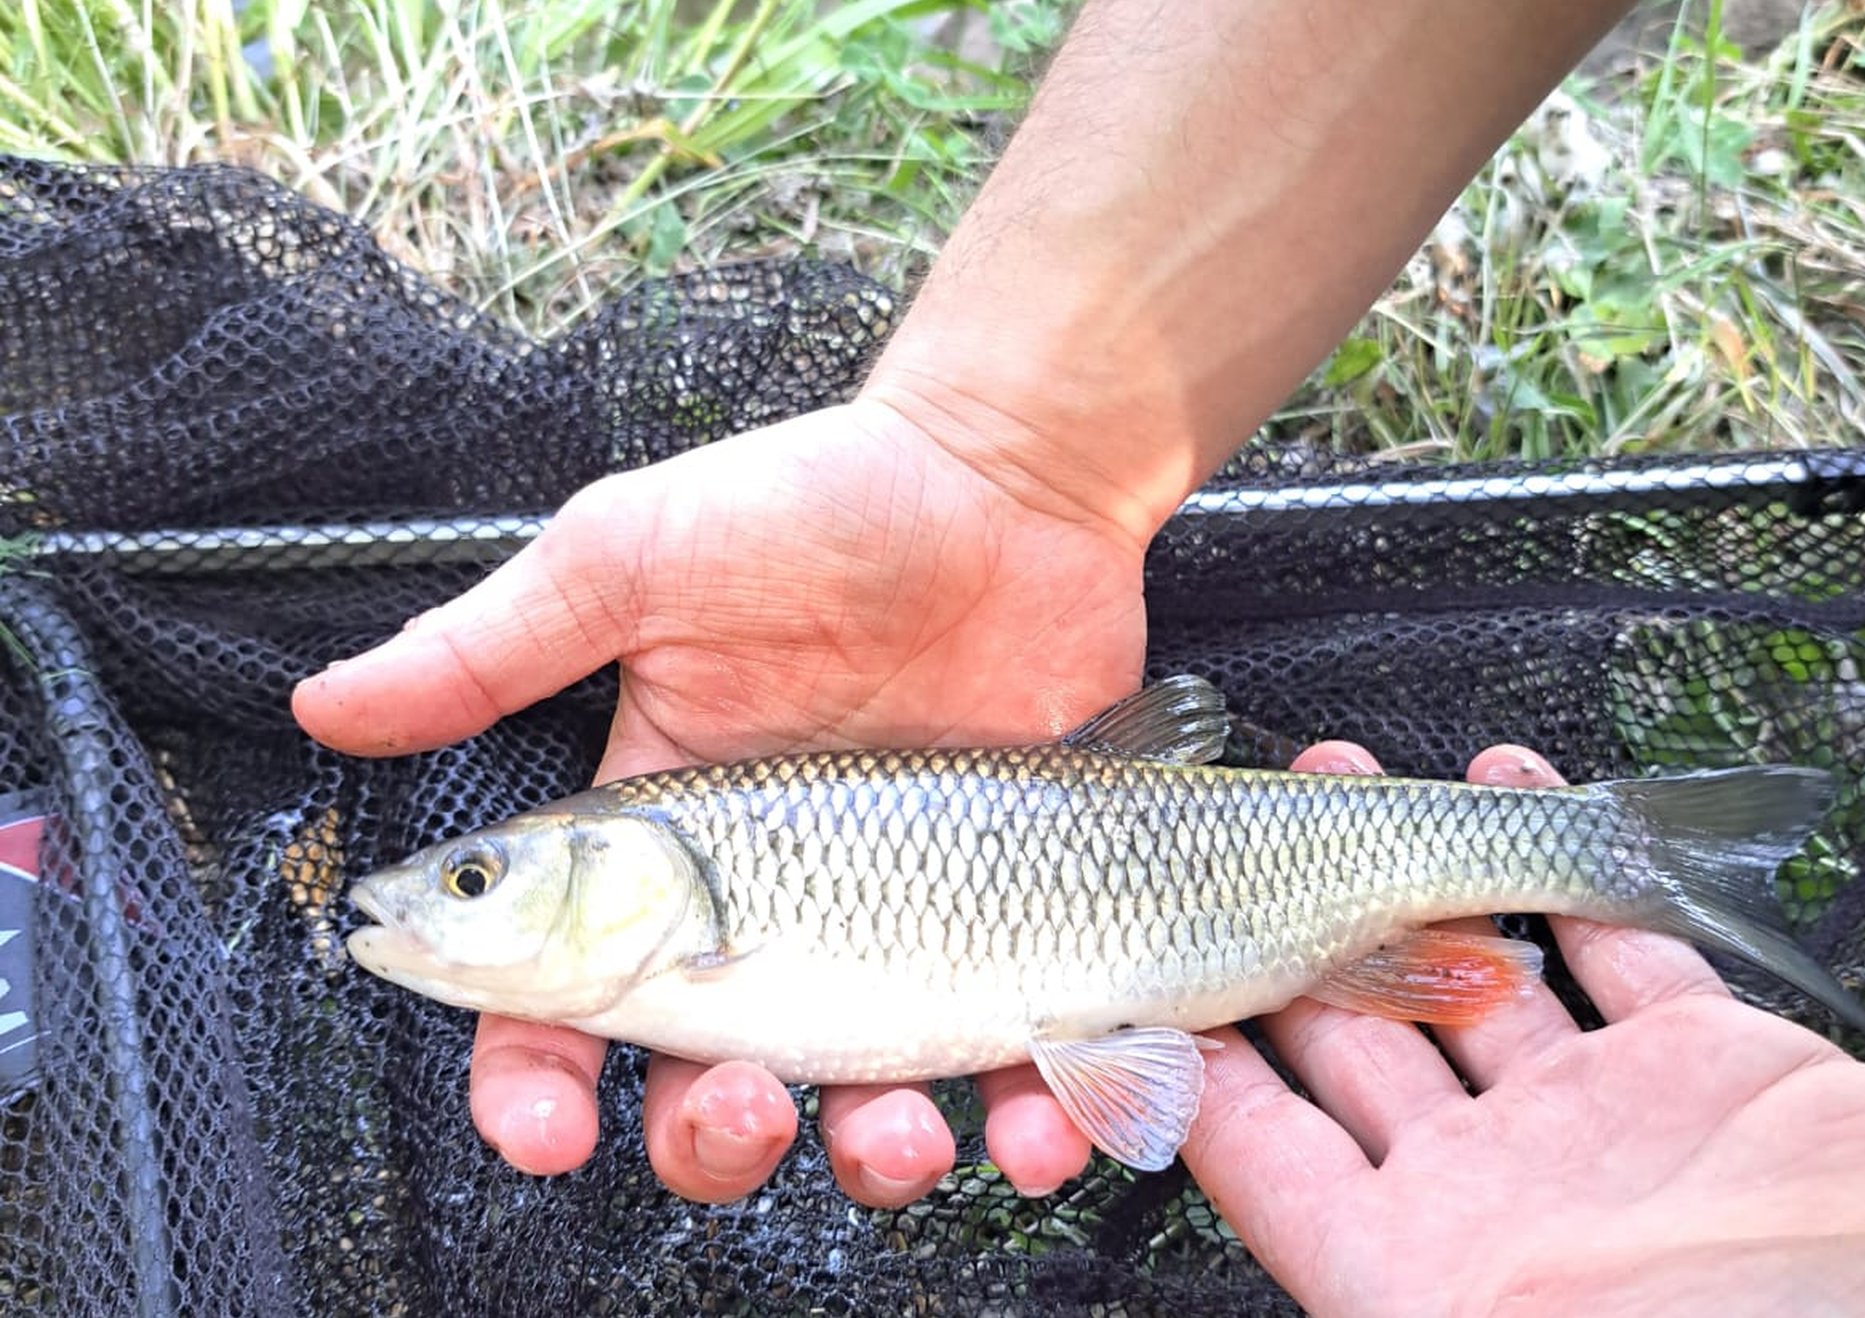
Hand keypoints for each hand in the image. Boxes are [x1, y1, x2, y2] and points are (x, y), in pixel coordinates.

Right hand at [292, 395, 1147, 1205]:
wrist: (1006, 483)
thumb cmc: (816, 507)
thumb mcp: (635, 561)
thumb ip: (492, 650)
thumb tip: (330, 704)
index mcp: (657, 852)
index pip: (563, 1000)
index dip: (537, 1082)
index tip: (545, 1123)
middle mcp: (766, 912)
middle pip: (703, 1085)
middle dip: (709, 1139)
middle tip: (742, 1107)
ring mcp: (894, 927)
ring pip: (860, 1105)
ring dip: (873, 1158)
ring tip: (905, 1133)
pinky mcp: (1009, 921)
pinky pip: (1019, 1064)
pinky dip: (1034, 1117)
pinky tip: (1043, 1114)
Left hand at [1186, 743, 1864, 1316]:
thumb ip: (1390, 1285)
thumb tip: (1210, 1175)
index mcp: (1426, 1279)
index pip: (1268, 1164)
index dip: (1200, 1072)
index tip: (1149, 979)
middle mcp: (1502, 1200)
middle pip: (1357, 1042)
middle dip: (1286, 926)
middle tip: (1237, 824)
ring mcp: (1601, 1127)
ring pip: (1473, 968)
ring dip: (1406, 872)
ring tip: (1339, 771)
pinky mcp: (1709, 1070)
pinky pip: (1615, 938)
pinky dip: (1560, 853)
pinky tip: (1509, 777)